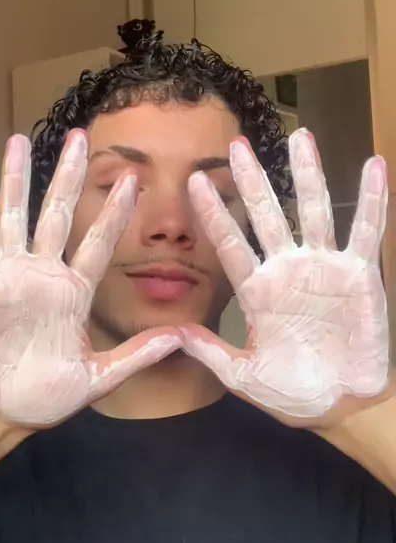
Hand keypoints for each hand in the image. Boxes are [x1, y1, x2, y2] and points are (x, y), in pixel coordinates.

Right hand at [0, 132, 181, 426]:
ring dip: (14, 181)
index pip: (99, 243)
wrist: (5, 411)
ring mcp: (9, 276)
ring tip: (17, 141)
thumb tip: (182, 337)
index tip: (133, 178)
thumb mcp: (100, 376)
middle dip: (68, 177)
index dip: (115, 212)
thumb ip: (137, 354)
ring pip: (12, 218)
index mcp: (75, 291)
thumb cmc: (51, 393)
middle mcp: (44, 274)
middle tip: (79, 138)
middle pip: (58, 215)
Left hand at [177, 128, 390, 427]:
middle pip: (266, 215)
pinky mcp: (359, 274)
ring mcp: (323, 268)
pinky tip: (373, 166)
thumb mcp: (242, 375)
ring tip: (299, 136)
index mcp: (256, 290)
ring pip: (312, 211)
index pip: (230, 244)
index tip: (193, 182)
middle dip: (252, 181)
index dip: (214, 214)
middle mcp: (287, 269)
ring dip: (307, 174)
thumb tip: (169, 333)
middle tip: (236, 145)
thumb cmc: (290, 392)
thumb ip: (209, 352)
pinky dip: (372, 200)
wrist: (337, 406)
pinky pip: (366, 231)